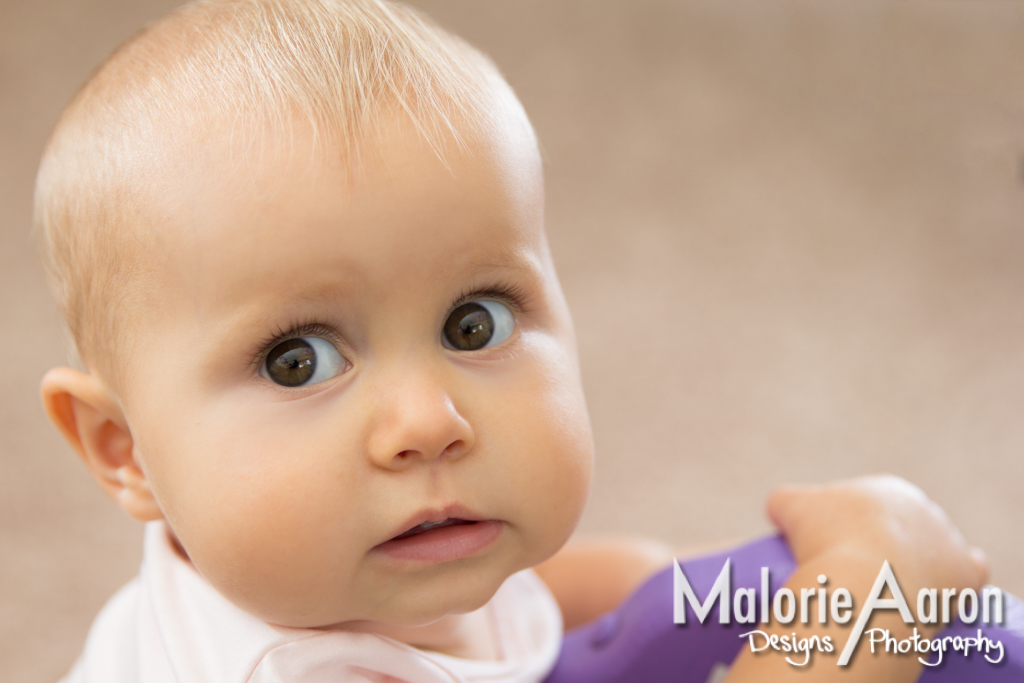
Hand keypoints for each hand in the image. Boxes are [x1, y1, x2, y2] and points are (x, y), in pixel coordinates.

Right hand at [767, 474, 987, 605]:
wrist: (867, 583)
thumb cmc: (826, 538)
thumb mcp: (788, 506)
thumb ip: (783, 500)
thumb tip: (779, 509)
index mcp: (886, 489)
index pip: (866, 510)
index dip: (845, 531)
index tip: (830, 554)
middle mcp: (924, 509)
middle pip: (899, 531)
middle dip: (879, 548)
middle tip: (851, 576)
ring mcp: (949, 540)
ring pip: (932, 552)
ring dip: (916, 566)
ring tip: (885, 592)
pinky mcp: (967, 573)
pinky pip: (969, 572)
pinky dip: (955, 580)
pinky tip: (933, 591)